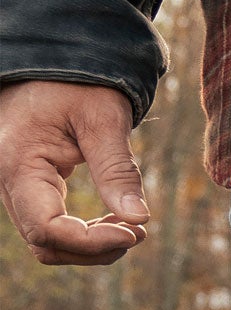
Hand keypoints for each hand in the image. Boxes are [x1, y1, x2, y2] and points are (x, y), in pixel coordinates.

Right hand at [0, 80, 148, 266]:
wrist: (55, 61)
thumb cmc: (78, 83)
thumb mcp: (103, 119)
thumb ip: (118, 169)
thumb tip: (139, 219)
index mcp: (18, 163)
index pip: (47, 229)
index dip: (92, 242)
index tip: (136, 232)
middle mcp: (7, 180)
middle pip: (44, 243)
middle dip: (94, 248)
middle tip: (139, 232)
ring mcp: (15, 185)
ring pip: (46, 240)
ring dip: (90, 245)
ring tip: (130, 227)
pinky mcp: (29, 187)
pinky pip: (50, 225)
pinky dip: (84, 233)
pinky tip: (116, 219)